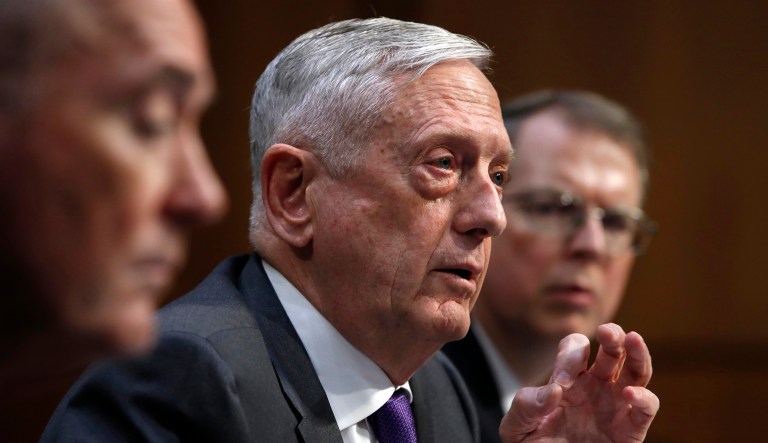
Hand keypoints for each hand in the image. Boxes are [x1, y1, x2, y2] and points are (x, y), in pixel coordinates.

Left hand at [499, 323, 657, 442]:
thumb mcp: (517, 427)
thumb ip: (526, 406)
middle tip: (606, 330)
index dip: (570, 357)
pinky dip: (644, 398)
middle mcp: (596, 387)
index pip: (575, 350)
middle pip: (613, 350)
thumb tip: (554, 390)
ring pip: (637, 372)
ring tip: (633, 339)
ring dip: (638, 353)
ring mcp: (615, 406)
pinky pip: (646, 409)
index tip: (561, 383)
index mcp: (569, 379)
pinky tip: (630, 393)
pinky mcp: (629, 431)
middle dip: (613, 334)